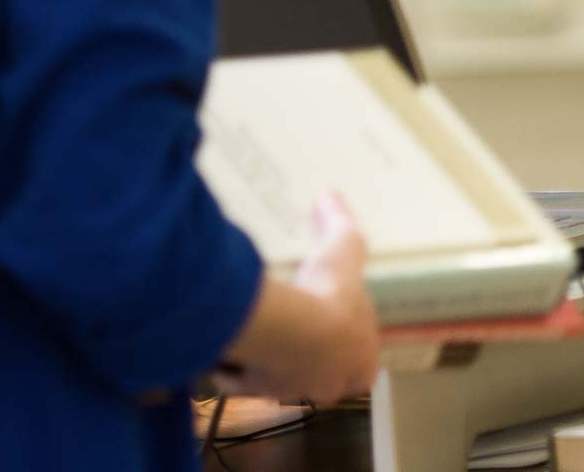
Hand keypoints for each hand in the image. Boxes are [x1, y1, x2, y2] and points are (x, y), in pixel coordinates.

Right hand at [220, 192, 381, 404]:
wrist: (298, 331)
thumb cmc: (330, 292)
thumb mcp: (343, 244)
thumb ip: (337, 219)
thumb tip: (329, 195)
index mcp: (362, 359)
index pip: (361, 359)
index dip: (346, 340)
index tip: (328, 319)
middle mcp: (331, 383)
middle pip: (318, 374)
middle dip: (304, 354)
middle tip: (287, 325)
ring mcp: (294, 389)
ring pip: (280, 380)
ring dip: (268, 360)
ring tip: (254, 334)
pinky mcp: (258, 390)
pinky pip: (242, 384)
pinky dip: (231, 370)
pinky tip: (221, 348)